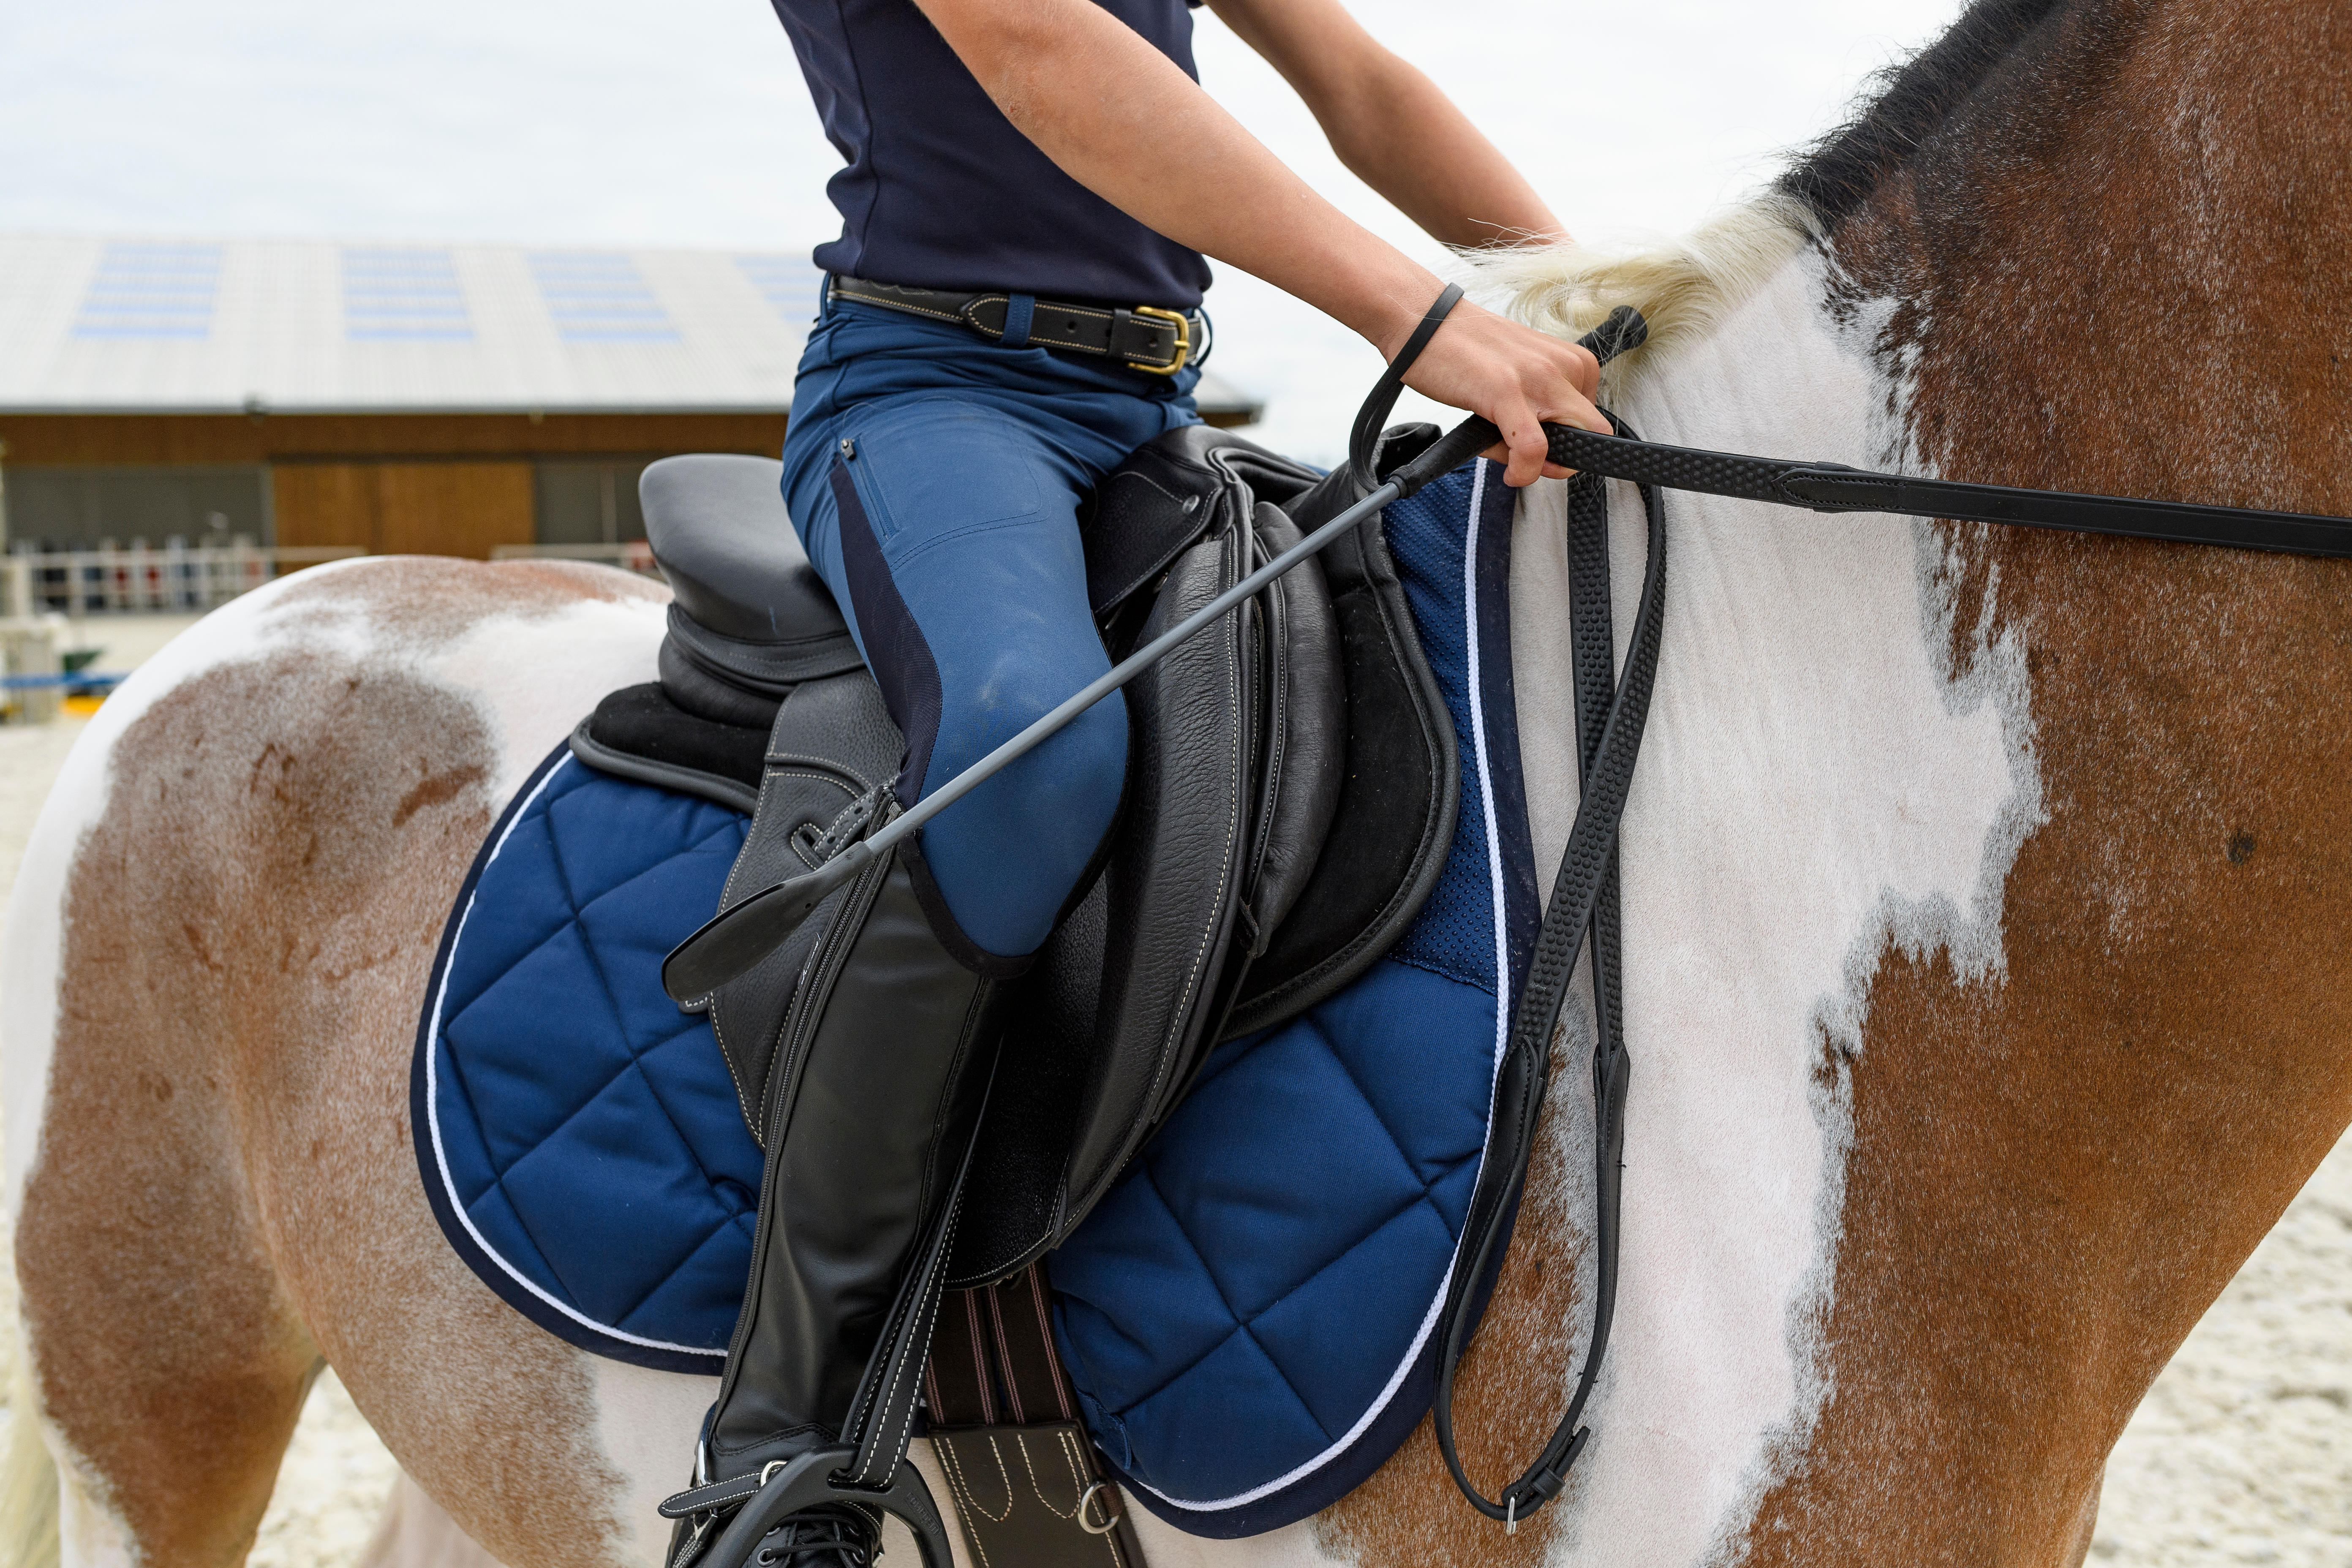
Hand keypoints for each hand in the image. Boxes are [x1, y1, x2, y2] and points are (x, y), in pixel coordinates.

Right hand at [1390, 299, 1607, 486]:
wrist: (1422, 320)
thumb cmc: (1464, 350)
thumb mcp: (1513, 380)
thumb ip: (1536, 417)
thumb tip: (1542, 464)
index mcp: (1568, 360)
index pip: (1594, 419)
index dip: (1573, 446)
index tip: (1547, 454)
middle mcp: (1560, 365)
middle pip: (1592, 432)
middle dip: (1566, 458)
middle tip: (1533, 463)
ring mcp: (1536, 376)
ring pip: (1568, 441)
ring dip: (1540, 463)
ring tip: (1507, 454)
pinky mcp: (1506, 390)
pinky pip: (1533, 448)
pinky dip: (1525, 471)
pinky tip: (1512, 474)